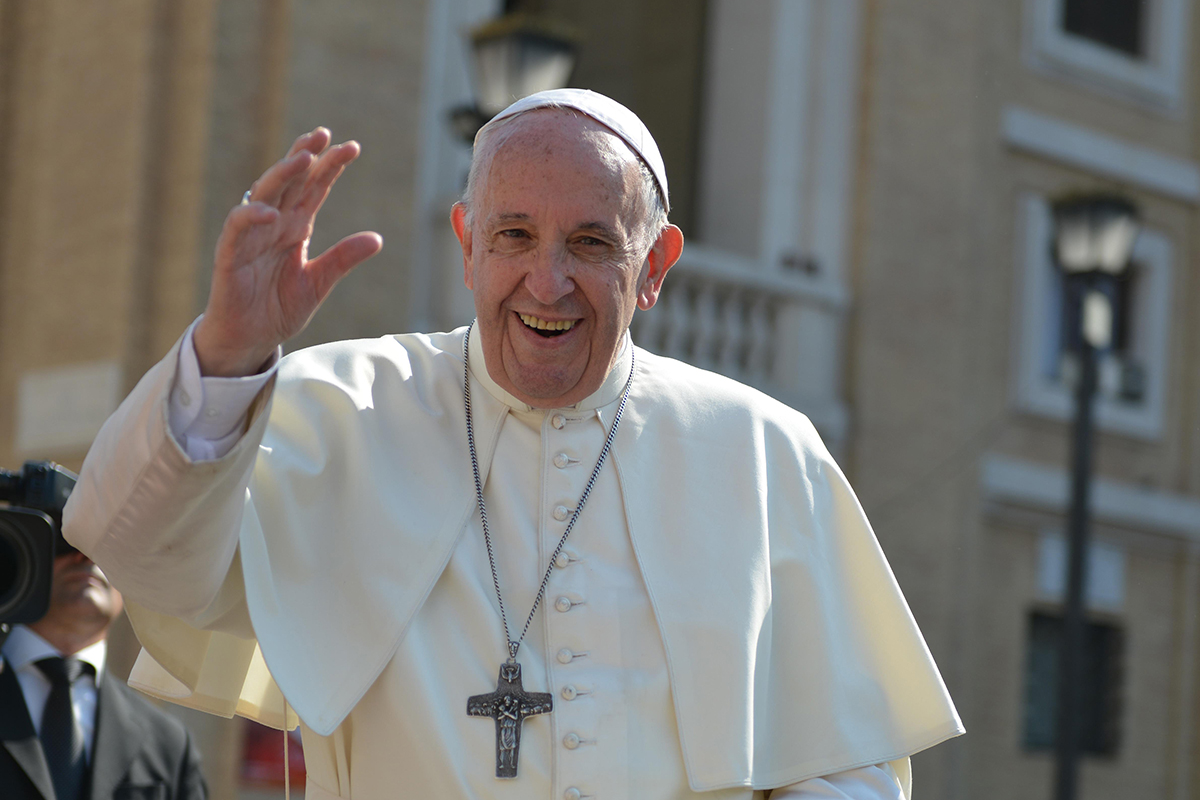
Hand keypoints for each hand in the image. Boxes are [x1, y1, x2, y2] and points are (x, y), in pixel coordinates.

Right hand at [193, 128, 383, 376]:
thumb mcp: (318, 283)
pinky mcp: (229, 254)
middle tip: (325, 134)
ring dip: (282, 174)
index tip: (352, 147)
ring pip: (263, 194)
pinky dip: (251, 216)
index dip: (330, 167)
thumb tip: (378, 239)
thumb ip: (342, 259)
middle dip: (306, 155)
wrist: (249, 339)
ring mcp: (251, 236)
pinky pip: (237, 228)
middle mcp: (273, 224)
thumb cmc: (278, 308)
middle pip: (290, 181)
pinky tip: (270, 212)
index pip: (315, 188)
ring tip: (303, 158)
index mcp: (295, 227)